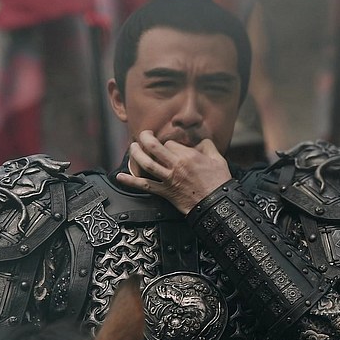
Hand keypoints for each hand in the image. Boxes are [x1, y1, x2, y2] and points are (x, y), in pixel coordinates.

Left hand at [116, 130, 231, 213]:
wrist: (217, 204)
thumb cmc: (218, 182)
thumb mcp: (218, 159)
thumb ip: (207, 146)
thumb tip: (200, 141)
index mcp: (188, 155)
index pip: (170, 143)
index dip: (168, 143)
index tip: (170, 147)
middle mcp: (175, 165)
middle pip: (154, 147)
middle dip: (145, 138)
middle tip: (143, 135)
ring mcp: (168, 179)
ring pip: (146, 163)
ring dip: (136, 154)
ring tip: (132, 147)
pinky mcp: (165, 192)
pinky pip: (145, 185)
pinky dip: (131, 181)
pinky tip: (120, 176)